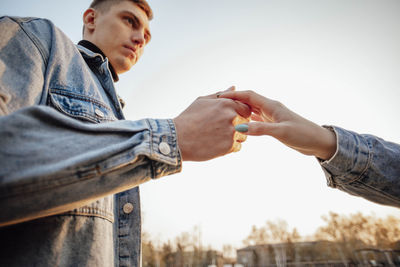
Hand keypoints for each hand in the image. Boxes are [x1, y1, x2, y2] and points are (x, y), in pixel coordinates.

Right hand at [173, 87, 250, 160]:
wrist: (177, 138)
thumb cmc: (188, 118)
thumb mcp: (202, 101)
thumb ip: (221, 94)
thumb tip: (233, 87)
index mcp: (226, 103)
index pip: (246, 108)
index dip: (240, 114)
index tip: (229, 119)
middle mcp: (231, 116)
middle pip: (246, 122)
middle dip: (238, 125)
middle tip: (221, 129)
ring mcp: (231, 132)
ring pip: (243, 135)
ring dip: (234, 137)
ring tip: (217, 137)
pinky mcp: (228, 146)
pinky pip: (237, 147)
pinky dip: (229, 147)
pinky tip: (216, 144)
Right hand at [218, 90, 336, 159]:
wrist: (317, 142)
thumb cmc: (303, 134)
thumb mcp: (281, 132)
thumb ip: (261, 129)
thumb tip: (241, 128)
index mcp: (272, 106)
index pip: (249, 95)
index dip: (234, 95)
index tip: (220, 97)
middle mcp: (270, 108)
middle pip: (248, 100)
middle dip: (234, 100)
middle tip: (219, 104)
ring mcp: (272, 116)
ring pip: (252, 109)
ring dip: (240, 109)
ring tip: (225, 112)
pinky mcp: (274, 125)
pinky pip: (256, 119)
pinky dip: (247, 119)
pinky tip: (240, 123)